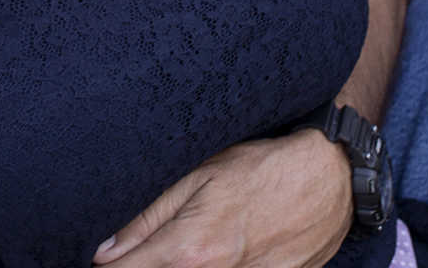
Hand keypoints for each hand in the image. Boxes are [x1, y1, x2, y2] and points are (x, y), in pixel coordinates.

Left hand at [91, 130, 351, 267]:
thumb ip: (147, 219)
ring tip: (188, 241)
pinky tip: (208, 253)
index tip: (102, 259)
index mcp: (191, 250)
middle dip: (141, 264)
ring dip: (174, 265)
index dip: (111, 266)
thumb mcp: (195, 177)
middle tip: (135, 251)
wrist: (325, 181)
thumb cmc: (258, 170)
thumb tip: (105, 253)